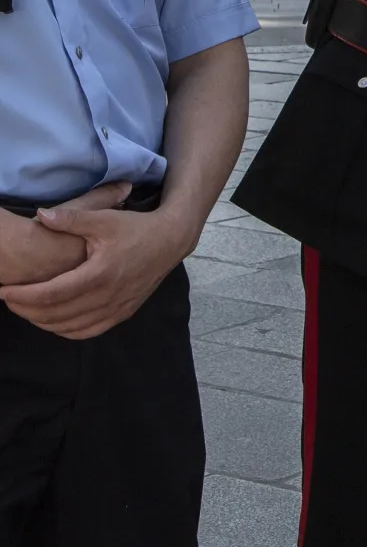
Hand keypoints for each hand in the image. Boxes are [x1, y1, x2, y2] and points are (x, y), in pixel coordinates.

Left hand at [0, 189, 197, 338]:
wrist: (170, 240)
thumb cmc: (136, 228)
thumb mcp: (104, 218)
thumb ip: (71, 218)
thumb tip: (40, 215)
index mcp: (101, 273)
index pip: (52, 294)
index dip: (23, 295)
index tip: (3, 290)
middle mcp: (109, 295)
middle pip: (56, 314)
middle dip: (26, 310)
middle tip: (8, 299)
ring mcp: (117, 307)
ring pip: (70, 327)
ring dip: (42, 322)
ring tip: (26, 308)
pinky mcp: (123, 313)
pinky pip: (88, 331)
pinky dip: (65, 330)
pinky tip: (53, 320)